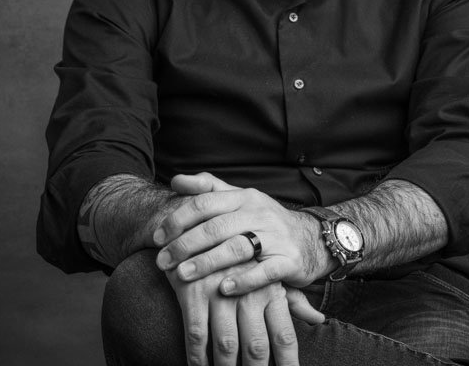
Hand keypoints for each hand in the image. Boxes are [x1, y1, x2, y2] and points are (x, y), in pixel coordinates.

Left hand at [154, 173, 331, 294]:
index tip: (156, 237)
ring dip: (207, 262)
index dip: (178, 219)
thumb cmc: (265, 221)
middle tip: (162, 261)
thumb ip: (209, 188)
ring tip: (183, 275)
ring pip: (236, 247)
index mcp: (243, 196)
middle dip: (185, 244)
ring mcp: (275, 236)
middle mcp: (258, 212)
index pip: (205, 202)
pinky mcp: (288, 260)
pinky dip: (243, 280)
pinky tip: (223, 289)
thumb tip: (175, 180)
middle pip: (217, 226)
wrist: (312, 238)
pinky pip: (264, 271)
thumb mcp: (240, 199)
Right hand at [166, 261, 323, 365]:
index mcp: (269, 287)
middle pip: (256, 346)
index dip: (287, 361)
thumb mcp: (267, 270)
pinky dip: (197, 359)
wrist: (199, 222)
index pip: (283, 333)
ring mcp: (219, 292)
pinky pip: (196, 335)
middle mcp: (247, 291)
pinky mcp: (193, 292)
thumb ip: (291, 299)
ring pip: (226, 345)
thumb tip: (318, 319)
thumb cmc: (238, 254)